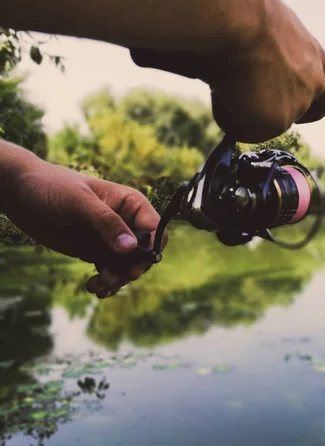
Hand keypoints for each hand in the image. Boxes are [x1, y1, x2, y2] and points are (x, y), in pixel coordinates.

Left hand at [3, 154, 165, 298]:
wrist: (20, 194)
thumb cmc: (52, 187)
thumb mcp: (80, 202)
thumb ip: (106, 223)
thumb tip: (132, 248)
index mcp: (131, 204)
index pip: (154, 228)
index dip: (151, 248)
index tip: (134, 265)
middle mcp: (125, 222)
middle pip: (144, 253)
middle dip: (131, 269)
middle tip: (112, 278)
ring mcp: (111, 238)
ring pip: (127, 266)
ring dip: (117, 279)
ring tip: (98, 285)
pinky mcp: (96, 251)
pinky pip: (110, 271)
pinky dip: (106, 283)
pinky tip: (93, 287)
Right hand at [130, 0, 324, 142]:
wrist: (234, 20)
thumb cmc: (238, 13)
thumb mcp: (256, 30)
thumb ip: (257, 54)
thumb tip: (213, 64)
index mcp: (313, 54)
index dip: (314, 103)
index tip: (301, 109)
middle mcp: (313, 79)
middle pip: (311, 111)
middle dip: (283, 112)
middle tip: (254, 107)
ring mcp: (297, 103)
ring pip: (270, 121)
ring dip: (247, 109)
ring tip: (225, 81)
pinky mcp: (276, 121)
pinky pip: (245, 129)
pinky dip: (228, 117)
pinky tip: (219, 91)